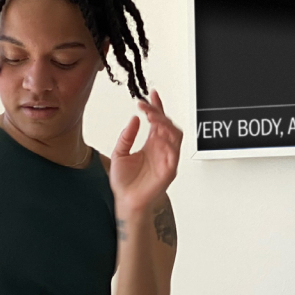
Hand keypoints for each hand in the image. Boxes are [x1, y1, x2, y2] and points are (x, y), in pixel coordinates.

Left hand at [110, 89, 182, 217]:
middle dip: (159, 113)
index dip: (157, 107)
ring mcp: (167, 158)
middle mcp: (161, 149)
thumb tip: (134, 119)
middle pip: (168, 124)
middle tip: (146, 106)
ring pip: (175, 135)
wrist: (126, 201)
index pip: (158, 121)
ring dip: (165, 123)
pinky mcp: (169, 169)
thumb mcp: (119, 152)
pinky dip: (169, 141)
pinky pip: (174, 152)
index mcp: (152, 144)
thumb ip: (127, 136)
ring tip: (152, 117)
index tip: (152, 94)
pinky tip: (158, 133)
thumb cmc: (124, 182)